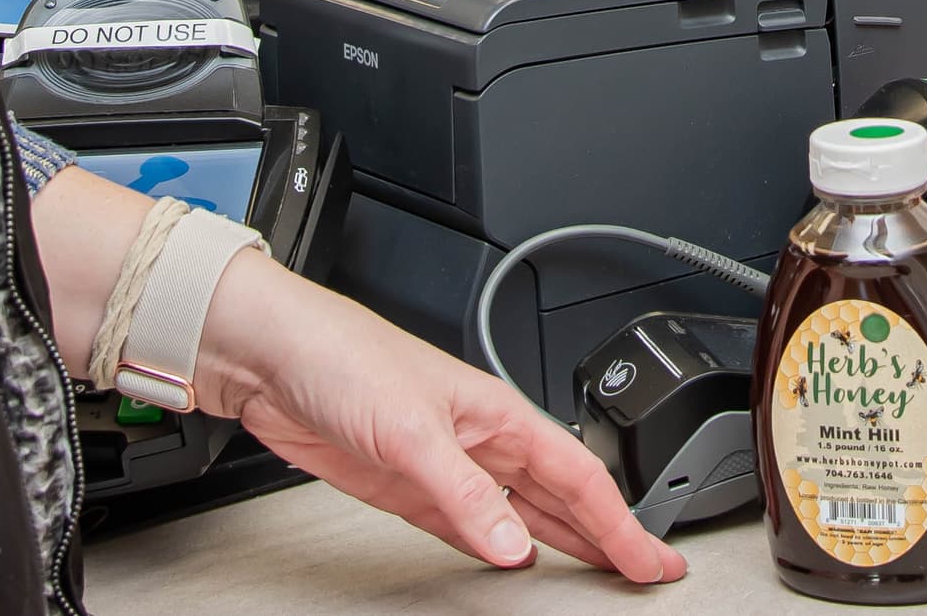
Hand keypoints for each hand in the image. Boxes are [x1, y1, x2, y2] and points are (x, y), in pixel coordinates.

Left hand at [191, 253, 688, 583]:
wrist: (273, 356)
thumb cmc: (342, 355)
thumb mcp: (410, 429)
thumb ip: (465, 493)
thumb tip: (514, 547)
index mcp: (497, 413)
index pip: (578, 477)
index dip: (622, 522)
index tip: (653, 559)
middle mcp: (478, 438)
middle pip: (561, 497)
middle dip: (608, 534)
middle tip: (646, 571)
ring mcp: (445, 463)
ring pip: (523, 512)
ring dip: (564, 542)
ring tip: (600, 571)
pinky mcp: (407, 484)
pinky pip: (469, 524)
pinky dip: (499, 546)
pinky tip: (512, 561)